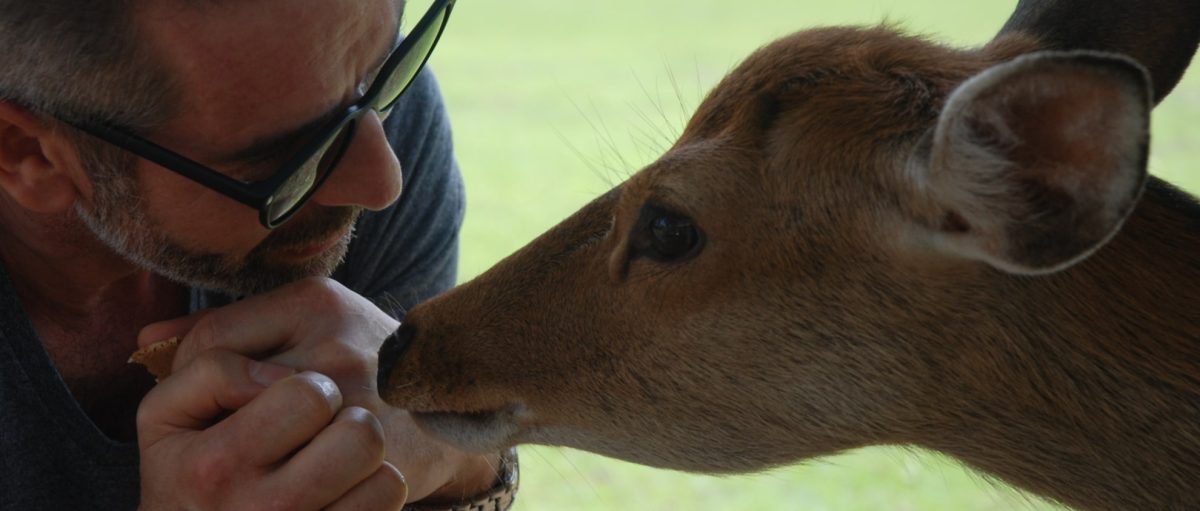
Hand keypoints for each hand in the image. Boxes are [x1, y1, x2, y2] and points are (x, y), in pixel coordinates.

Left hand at [138, 277, 498, 502]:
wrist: (456, 410)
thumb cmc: (369, 365)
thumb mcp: (312, 323)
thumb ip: (233, 327)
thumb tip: (146, 339)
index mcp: (317, 302)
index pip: (211, 344)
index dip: (199, 382)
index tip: (220, 403)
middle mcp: (336, 346)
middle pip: (225, 390)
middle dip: (222, 421)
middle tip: (240, 437)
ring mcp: (356, 403)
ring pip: (253, 440)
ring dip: (251, 456)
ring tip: (270, 458)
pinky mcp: (373, 455)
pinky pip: (296, 478)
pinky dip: (287, 483)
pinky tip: (297, 478)